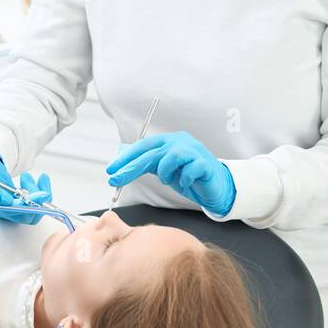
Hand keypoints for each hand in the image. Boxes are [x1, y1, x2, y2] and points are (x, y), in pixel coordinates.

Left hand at [106, 131, 235, 214]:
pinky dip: (184, 179)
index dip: (125, 158)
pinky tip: (185, 183)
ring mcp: (194, 151)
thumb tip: (122, 152)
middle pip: (151, 153)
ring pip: (170, 157)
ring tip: (168, 180)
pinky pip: (189, 170)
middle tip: (116, 180)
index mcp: (169, 141)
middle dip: (131, 167)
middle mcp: (180, 142)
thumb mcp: (162, 169)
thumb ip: (146, 161)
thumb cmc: (188, 176)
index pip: (142, 146)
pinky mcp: (205, 164)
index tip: (111, 170)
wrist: (216, 186)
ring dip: (164, 172)